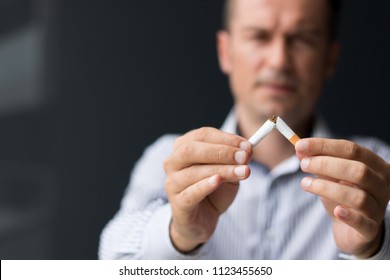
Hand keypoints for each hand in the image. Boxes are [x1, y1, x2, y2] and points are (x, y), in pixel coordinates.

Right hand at [164, 127, 251, 252]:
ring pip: (194, 172)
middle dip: (220, 151)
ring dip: (221, 170)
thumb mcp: (228, 171)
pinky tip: (218, 181)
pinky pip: (191, 193)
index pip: (202, 135)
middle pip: (191, 150)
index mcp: (184, 147)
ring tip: (243, 172)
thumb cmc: (214, 190)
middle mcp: (173, 162)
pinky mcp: (177, 203)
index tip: (247, 146)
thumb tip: (247, 149)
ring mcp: (172, 183)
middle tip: (243, 157)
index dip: (225, 138)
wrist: (202, 219)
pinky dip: (205, 185)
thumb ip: (235, 160)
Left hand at [295, 138, 389, 257]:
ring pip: (358, 196)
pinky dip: (349, 215)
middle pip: (359, 170)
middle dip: (326, 165)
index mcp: (376, 167)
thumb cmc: (342, 196)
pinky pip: (363, 222)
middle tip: (303, 165)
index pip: (352, 150)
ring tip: (305, 183)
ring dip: (327, 187)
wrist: (352, 230)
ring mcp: (379, 208)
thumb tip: (300, 148)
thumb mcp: (330, 176)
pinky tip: (336, 211)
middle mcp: (383, 186)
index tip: (300, 145)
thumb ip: (318, 160)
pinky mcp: (370, 230)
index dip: (325, 146)